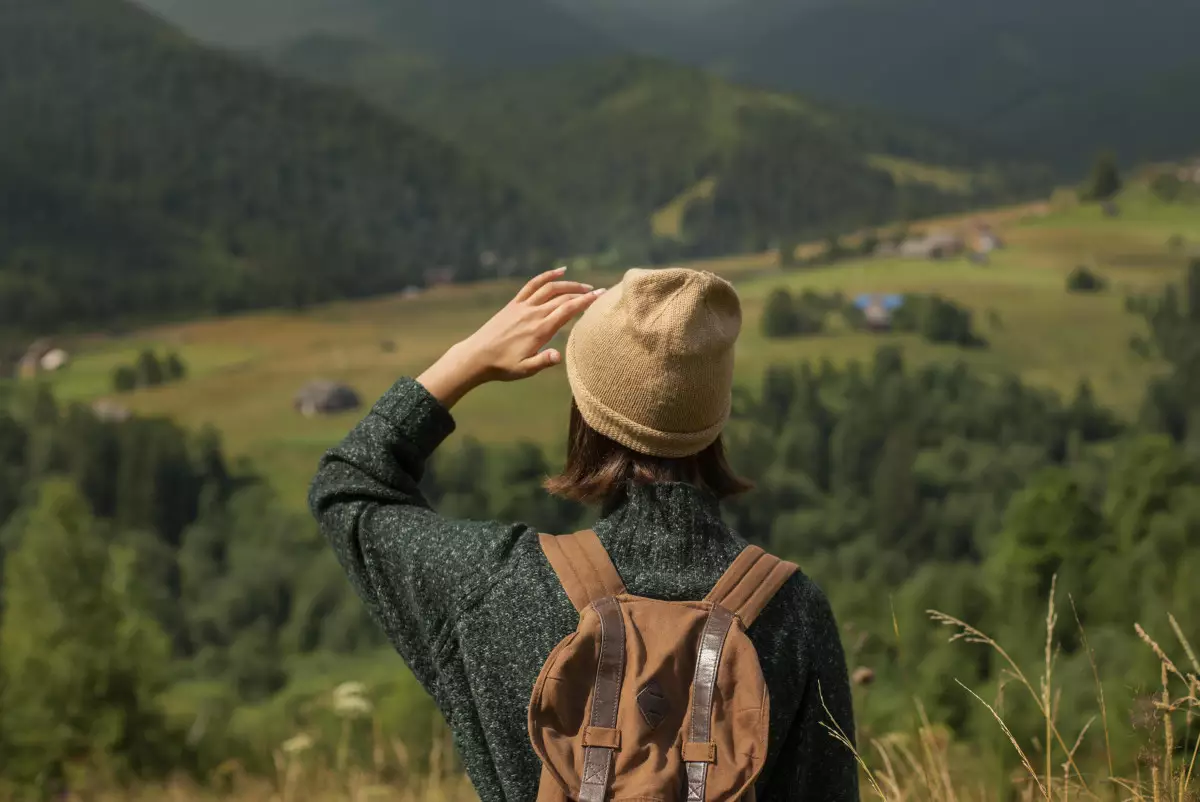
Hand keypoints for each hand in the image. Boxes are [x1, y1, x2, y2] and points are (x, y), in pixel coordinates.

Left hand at [417, 267, 604, 407]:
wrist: (477, 356)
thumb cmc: (503, 366)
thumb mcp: (525, 369)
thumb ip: (543, 361)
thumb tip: (558, 356)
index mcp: (540, 330)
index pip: (568, 310)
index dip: (586, 301)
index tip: (601, 295)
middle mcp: (533, 314)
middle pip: (562, 297)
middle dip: (582, 293)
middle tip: (598, 292)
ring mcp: (523, 306)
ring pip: (550, 288)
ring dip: (568, 284)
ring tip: (583, 286)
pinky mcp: (515, 304)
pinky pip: (533, 285)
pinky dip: (547, 276)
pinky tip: (559, 271)